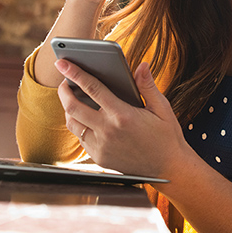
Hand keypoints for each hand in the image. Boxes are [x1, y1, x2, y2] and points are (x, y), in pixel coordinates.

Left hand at [55, 59, 187, 177]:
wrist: (168, 169)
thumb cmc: (166, 136)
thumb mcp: (162, 108)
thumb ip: (148, 86)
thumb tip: (141, 65)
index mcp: (123, 115)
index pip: (92, 88)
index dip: (75, 73)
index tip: (63, 63)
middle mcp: (108, 131)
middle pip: (73, 107)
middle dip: (63, 91)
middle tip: (64, 81)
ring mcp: (101, 147)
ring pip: (72, 124)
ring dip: (68, 109)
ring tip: (73, 98)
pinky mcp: (99, 158)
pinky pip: (81, 139)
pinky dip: (79, 126)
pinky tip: (86, 118)